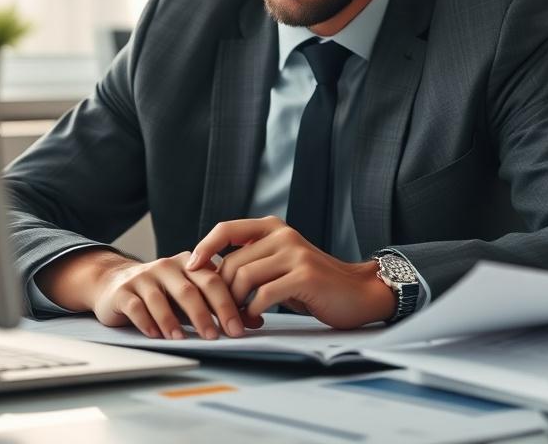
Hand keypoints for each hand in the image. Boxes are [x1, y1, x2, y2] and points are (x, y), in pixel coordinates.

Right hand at [34, 247, 260, 339]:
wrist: (115, 283)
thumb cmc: (163, 292)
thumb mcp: (192, 296)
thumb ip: (219, 306)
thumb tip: (255, 321)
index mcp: (190, 264)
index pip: (213, 280)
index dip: (228, 304)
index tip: (239, 329)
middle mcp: (168, 266)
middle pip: (191, 289)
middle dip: (206, 314)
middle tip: (217, 336)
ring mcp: (144, 277)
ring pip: (161, 298)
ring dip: (173, 320)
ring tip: (183, 339)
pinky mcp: (123, 292)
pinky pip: (136, 307)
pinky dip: (146, 321)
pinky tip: (155, 335)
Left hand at [186, 217, 395, 329]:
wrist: (358, 292)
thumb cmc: (314, 283)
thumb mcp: (282, 263)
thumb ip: (254, 261)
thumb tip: (209, 274)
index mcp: (273, 228)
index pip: (226, 229)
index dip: (204, 247)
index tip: (189, 268)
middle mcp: (283, 235)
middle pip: (232, 263)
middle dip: (222, 292)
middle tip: (224, 313)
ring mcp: (294, 254)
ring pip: (244, 278)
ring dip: (235, 305)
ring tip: (240, 319)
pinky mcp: (304, 276)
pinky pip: (263, 295)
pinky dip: (253, 311)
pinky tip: (257, 320)